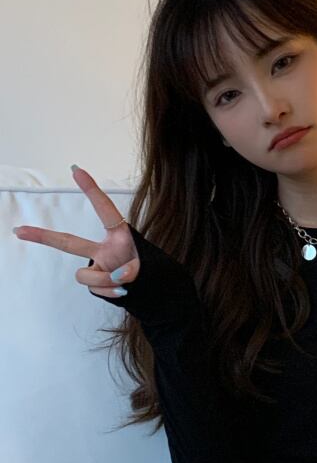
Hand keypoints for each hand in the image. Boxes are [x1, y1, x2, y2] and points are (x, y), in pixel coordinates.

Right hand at [11, 165, 139, 296]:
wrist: (151, 289)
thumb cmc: (150, 271)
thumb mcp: (147, 267)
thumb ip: (131, 270)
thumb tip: (117, 276)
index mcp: (120, 236)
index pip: (105, 210)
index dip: (91, 190)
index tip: (76, 170)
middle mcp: (105, 249)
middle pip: (69, 242)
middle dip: (43, 236)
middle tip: (20, 231)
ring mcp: (98, 265)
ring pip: (86, 275)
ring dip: (107, 282)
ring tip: (126, 283)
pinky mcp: (94, 281)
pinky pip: (93, 288)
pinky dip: (109, 292)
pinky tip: (122, 291)